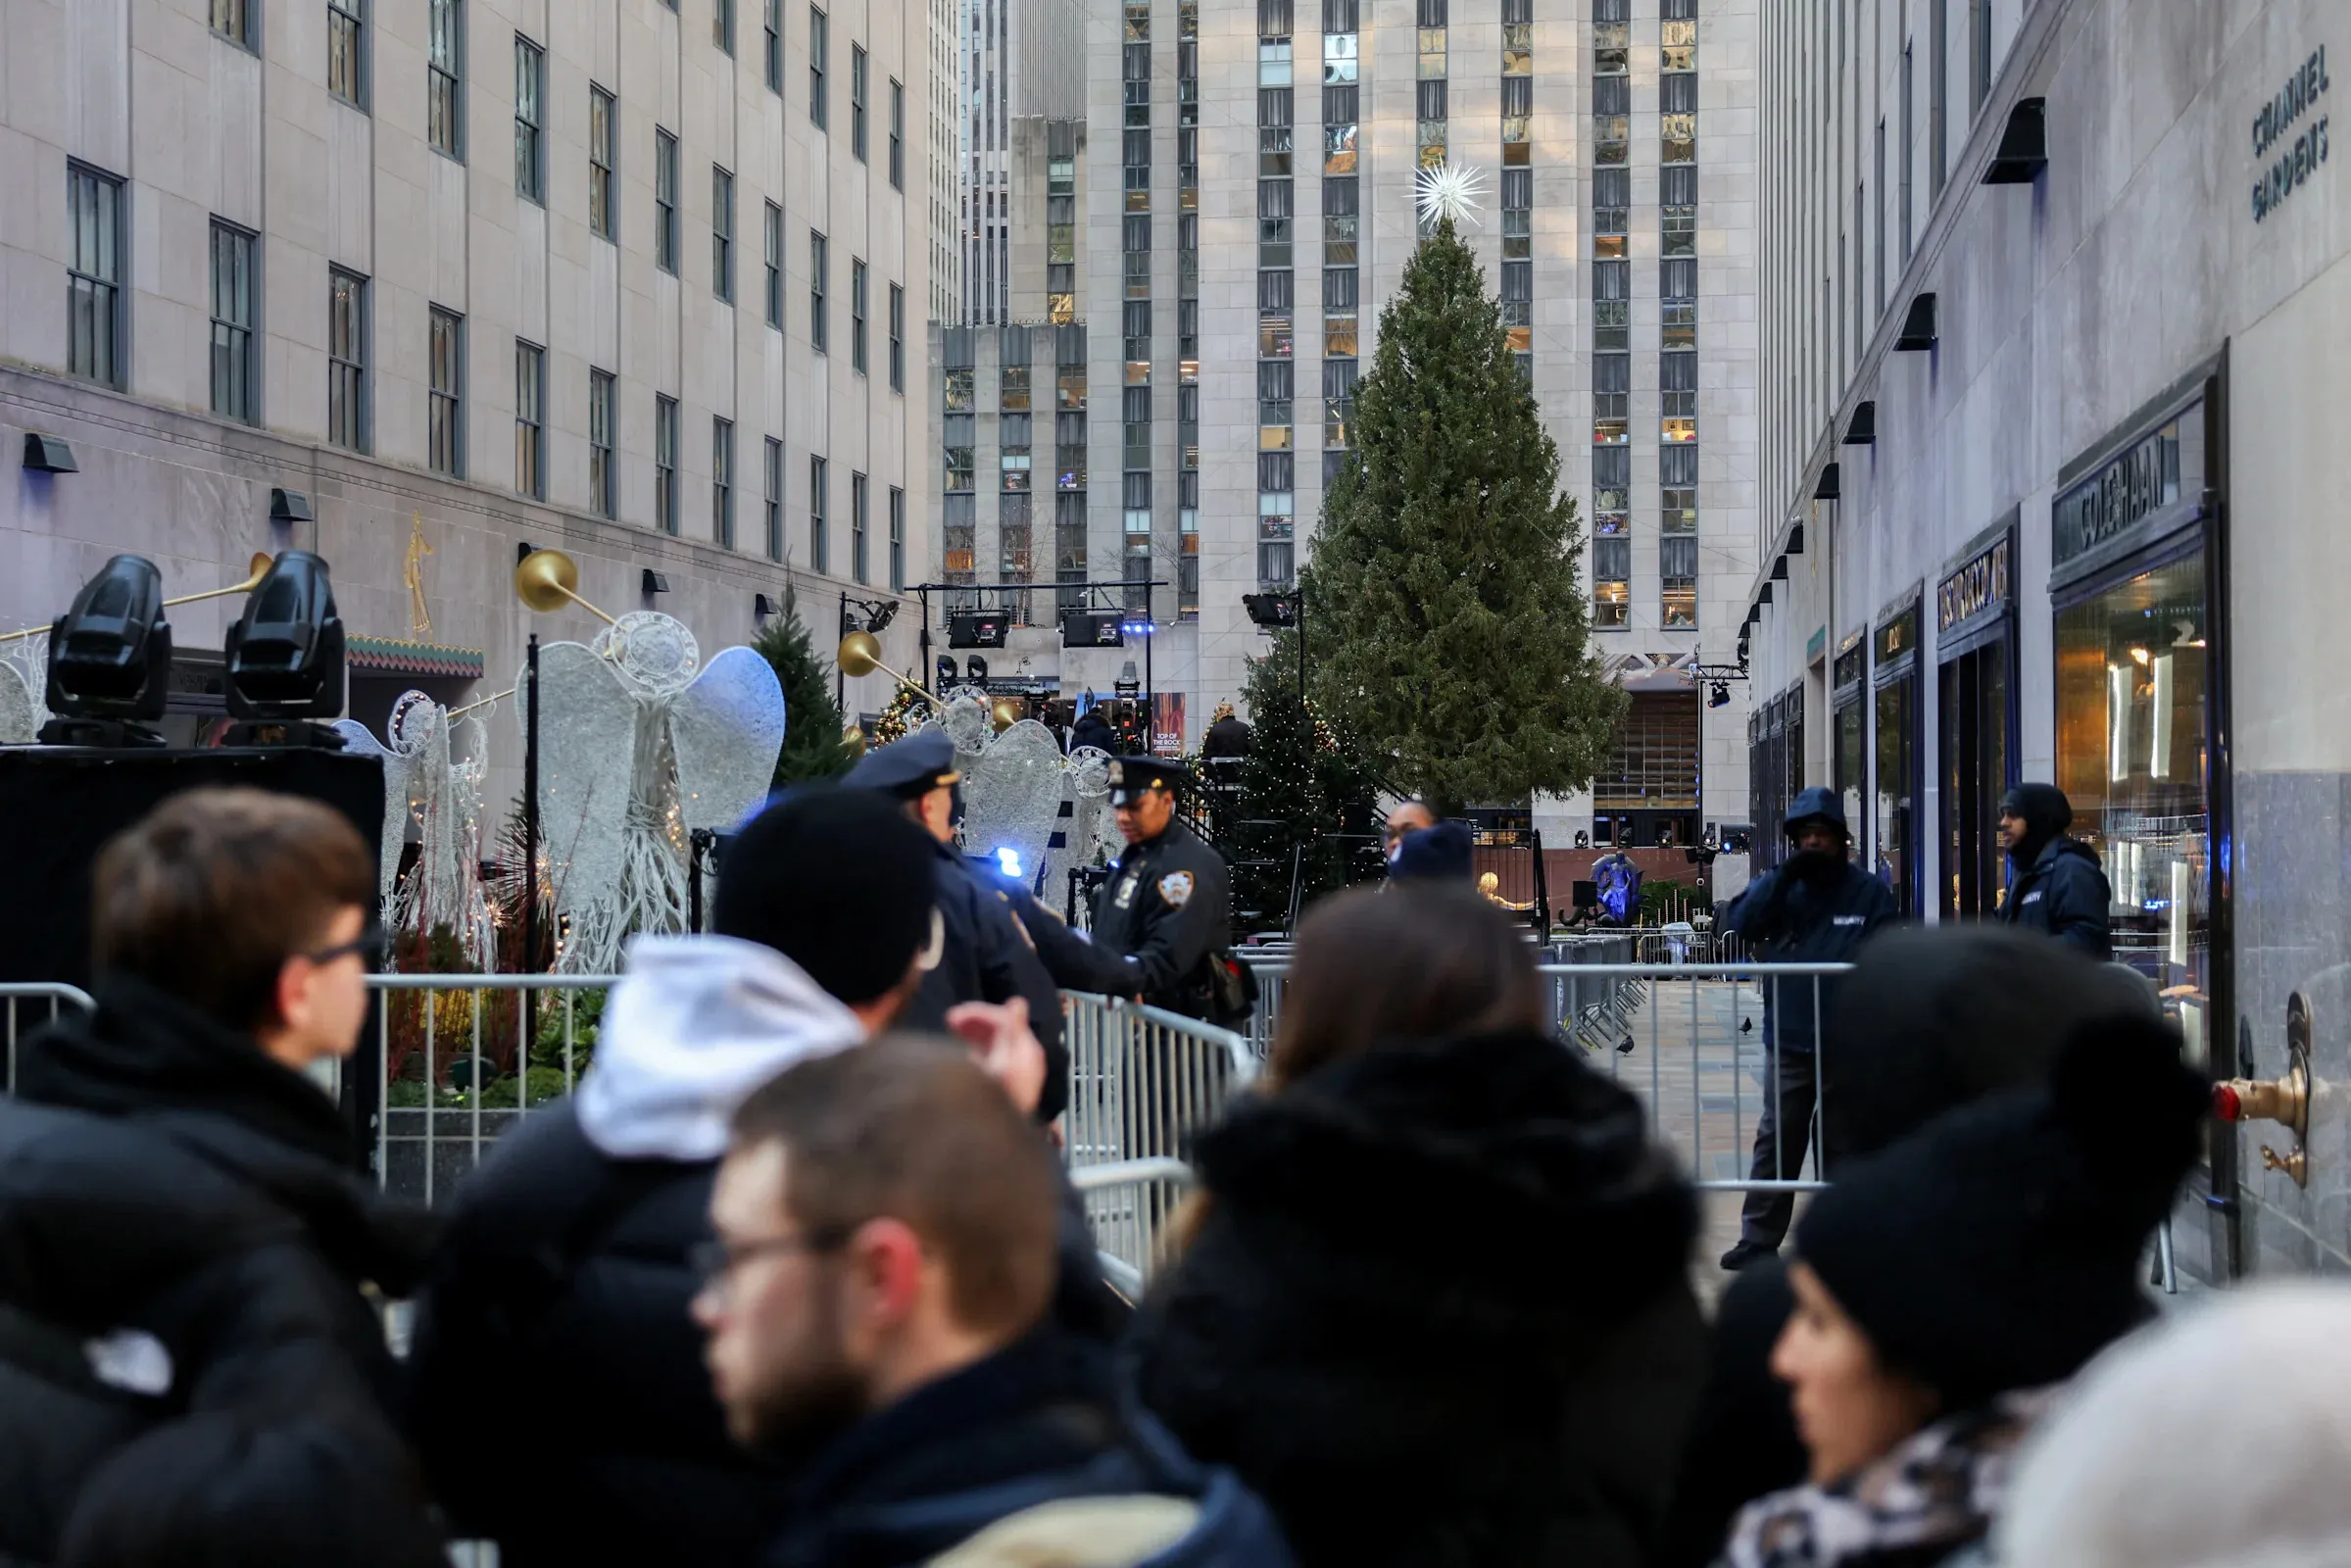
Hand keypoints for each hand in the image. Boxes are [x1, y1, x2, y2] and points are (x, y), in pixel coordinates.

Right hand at [945, 997, 1046, 1115]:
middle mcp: (1026, 1058)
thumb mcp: (1000, 1065)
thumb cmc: (995, 1103)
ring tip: (950, 1035)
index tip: (951, 1018)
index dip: (979, 1012)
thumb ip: (1007, 1032)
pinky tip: (959, 1054)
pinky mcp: (1005, 1083)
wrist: (993, 1144)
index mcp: (1026, 1051)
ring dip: (973, 1033)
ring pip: (995, 1040)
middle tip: (948, 1021)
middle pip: (1001, 1027)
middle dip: (975, 1020)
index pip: (1007, 1018)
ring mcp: (1016, 1071)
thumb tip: (1018, 1001)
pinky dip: (975, 1049)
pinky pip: (991, 1055)